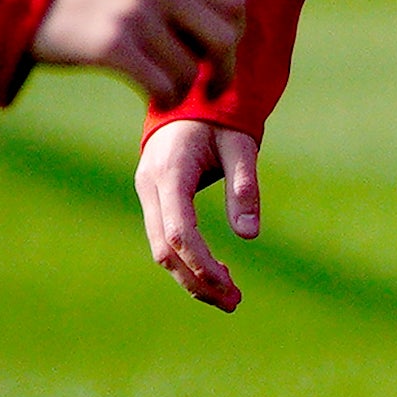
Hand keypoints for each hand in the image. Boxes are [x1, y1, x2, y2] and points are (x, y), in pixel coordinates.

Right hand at [33, 0, 243, 105]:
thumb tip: (227, 17)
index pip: (234, 1)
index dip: (235, 35)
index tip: (220, 55)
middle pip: (223, 38)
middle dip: (223, 70)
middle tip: (210, 87)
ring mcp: (133, 11)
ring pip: (191, 69)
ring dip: (183, 88)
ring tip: (165, 89)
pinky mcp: (112, 45)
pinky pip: (163, 86)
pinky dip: (164, 99)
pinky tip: (153, 98)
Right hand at [137, 119, 262, 313]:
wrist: (188, 93)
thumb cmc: (219, 116)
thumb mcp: (240, 144)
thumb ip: (245, 186)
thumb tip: (249, 235)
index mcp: (169, 172)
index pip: (178, 232)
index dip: (201, 264)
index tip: (230, 286)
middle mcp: (150, 186)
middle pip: (164, 249)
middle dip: (197, 281)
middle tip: (234, 302)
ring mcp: (147, 193)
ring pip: (161, 249)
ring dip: (192, 277)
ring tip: (230, 298)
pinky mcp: (154, 198)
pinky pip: (165, 239)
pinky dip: (188, 261)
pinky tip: (217, 274)